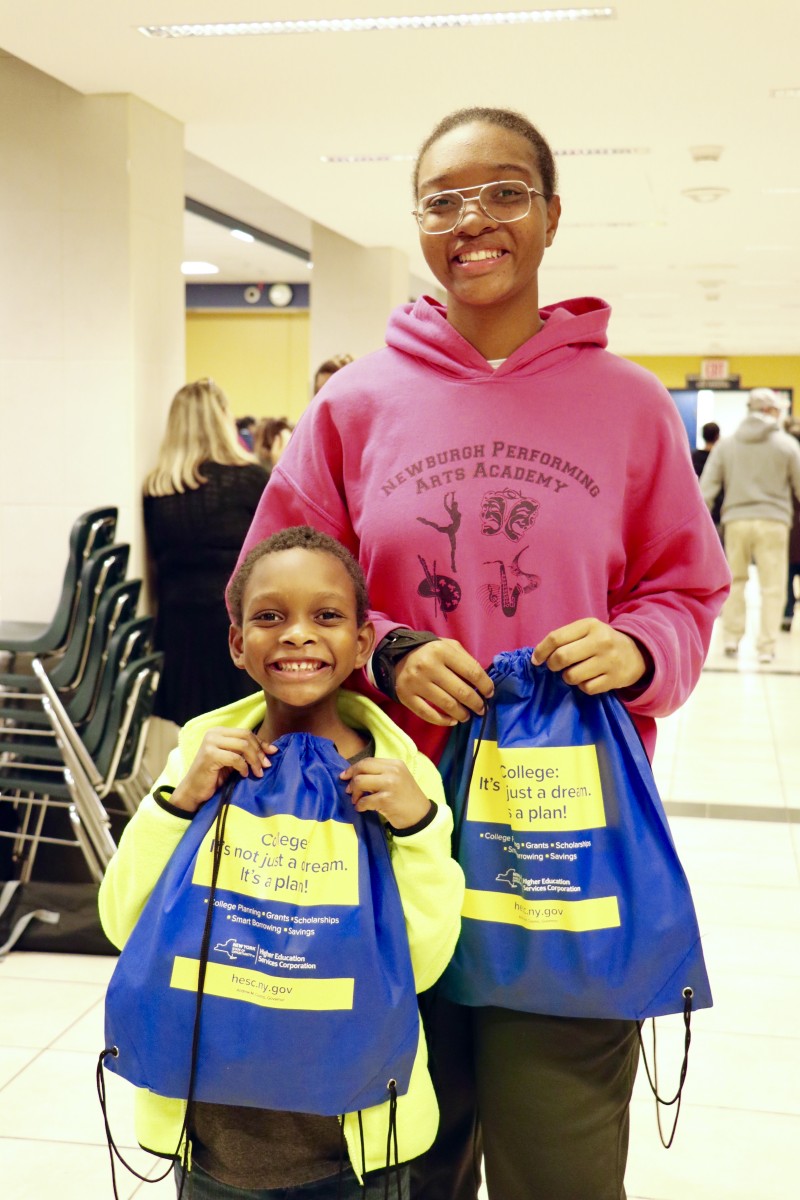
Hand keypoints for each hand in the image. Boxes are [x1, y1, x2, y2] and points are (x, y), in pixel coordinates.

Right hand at [169, 728, 276, 813]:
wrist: (194, 790)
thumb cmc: (214, 776)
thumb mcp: (233, 760)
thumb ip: (247, 752)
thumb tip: (272, 749)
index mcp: (219, 731)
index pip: (246, 733)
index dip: (261, 743)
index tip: (273, 753)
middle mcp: (214, 733)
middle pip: (246, 736)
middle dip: (259, 752)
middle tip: (266, 766)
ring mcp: (210, 742)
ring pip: (243, 746)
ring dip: (254, 760)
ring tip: (257, 773)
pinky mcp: (209, 754)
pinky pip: (235, 758)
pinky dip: (243, 767)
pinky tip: (244, 775)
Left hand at [340, 758, 431, 829]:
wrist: (420, 815)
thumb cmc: (406, 797)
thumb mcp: (397, 778)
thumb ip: (380, 773)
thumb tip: (354, 774)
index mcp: (395, 764)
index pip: (368, 761)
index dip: (353, 768)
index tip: (345, 776)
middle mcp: (393, 771)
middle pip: (362, 768)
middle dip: (351, 779)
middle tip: (350, 790)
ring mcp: (390, 784)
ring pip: (359, 782)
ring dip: (355, 793)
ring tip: (357, 801)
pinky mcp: (386, 799)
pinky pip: (364, 800)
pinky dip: (360, 806)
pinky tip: (362, 808)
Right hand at [393, 638, 492, 725]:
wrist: (399, 655)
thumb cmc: (431, 652)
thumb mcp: (450, 647)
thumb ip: (466, 660)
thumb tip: (483, 684)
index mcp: (442, 651)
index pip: (472, 672)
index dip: (485, 685)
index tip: (489, 694)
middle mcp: (428, 666)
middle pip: (461, 691)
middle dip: (476, 703)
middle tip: (481, 709)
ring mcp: (416, 682)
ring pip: (447, 705)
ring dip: (462, 714)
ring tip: (467, 716)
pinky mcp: (406, 696)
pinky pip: (428, 714)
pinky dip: (443, 721)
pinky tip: (452, 721)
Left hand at [532, 619, 647, 694]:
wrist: (636, 654)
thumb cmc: (601, 642)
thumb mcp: (587, 631)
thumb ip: (564, 638)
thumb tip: (537, 657)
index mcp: (590, 625)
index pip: (556, 638)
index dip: (541, 651)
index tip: (536, 659)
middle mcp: (601, 641)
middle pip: (562, 657)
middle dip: (552, 665)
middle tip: (554, 666)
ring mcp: (609, 661)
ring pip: (572, 676)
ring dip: (568, 677)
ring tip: (575, 672)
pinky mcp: (614, 679)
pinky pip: (586, 688)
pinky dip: (582, 686)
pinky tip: (588, 679)